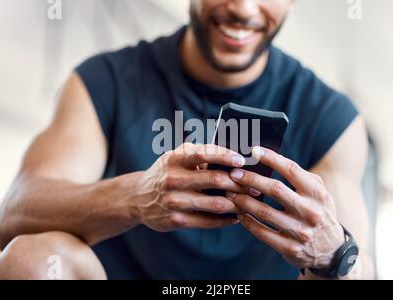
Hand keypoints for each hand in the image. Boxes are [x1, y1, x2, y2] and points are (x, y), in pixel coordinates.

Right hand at [132, 143, 248, 231]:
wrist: (138, 198)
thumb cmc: (166, 172)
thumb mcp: (175, 157)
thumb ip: (200, 153)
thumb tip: (235, 157)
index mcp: (175, 159)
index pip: (204, 154)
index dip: (225, 156)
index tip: (242, 160)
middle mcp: (173, 179)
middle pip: (215, 180)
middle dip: (239, 183)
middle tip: (255, 186)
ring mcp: (174, 201)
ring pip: (215, 203)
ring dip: (237, 204)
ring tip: (250, 202)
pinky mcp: (175, 220)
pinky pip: (207, 221)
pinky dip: (226, 220)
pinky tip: (236, 217)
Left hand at [226, 146, 344, 269]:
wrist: (331, 250)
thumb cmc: (318, 212)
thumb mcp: (318, 193)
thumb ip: (300, 176)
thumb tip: (271, 158)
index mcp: (317, 193)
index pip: (292, 170)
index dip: (271, 159)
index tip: (254, 151)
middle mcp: (311, 211)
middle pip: (275, 190)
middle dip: (251, 179)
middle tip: (234, 173)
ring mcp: (301, 231)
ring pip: (265, 212)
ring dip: (244, 201)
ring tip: (230, 193)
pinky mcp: (290, 248)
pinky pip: (263, 233)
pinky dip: (248, 222)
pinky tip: (240, 214)